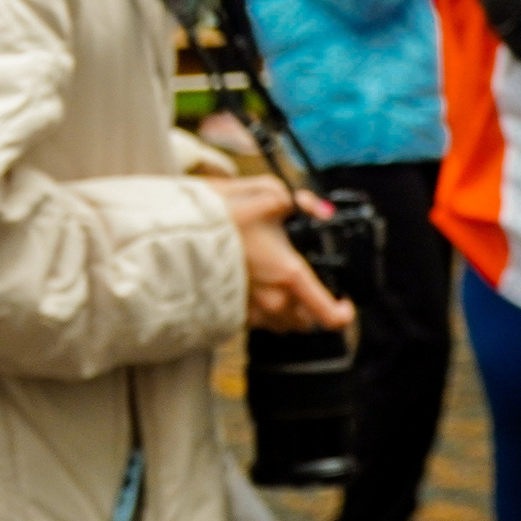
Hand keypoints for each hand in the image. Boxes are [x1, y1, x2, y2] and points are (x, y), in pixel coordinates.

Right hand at [210, 176, 356, 333]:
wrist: (175, 237)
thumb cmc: (220, 217)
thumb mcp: (266, 195)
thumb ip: (298, 201)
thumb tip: (317, 210)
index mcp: (290, 275)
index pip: (330, 315)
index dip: (344, 313)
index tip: (344, 302)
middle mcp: (274, 301)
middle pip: (308, 322)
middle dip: (313, 306)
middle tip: (306, 283)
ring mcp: (252, 312)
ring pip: (284, 325)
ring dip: (289, 310)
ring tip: (279, 285)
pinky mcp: (232, 314)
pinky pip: (260, 322)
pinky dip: (265, 310)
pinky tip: (256, 286)